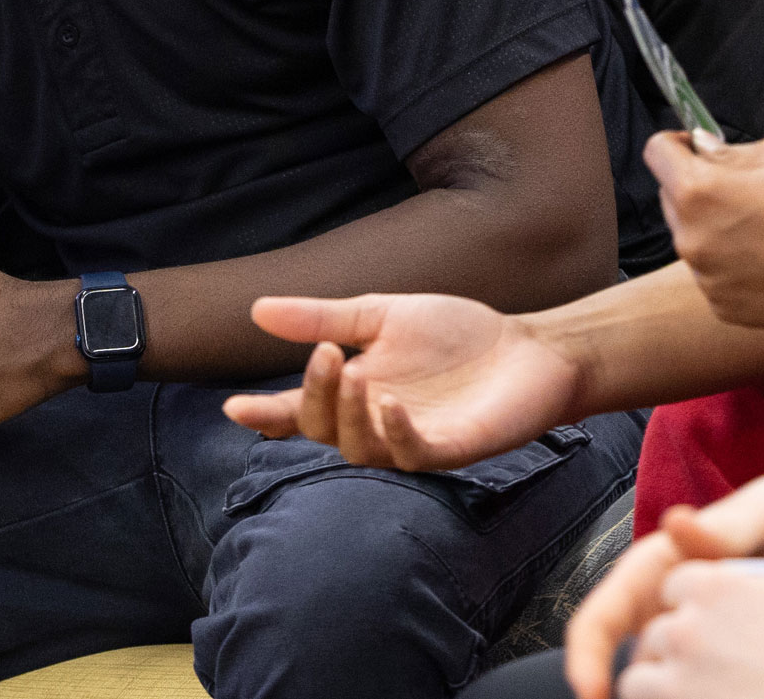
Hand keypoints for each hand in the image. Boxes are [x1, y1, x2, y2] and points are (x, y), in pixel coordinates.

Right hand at [221, 294, 579, 469]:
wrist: (529, 348)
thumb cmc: (458, 335)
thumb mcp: (382, 314)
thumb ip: (324, 316)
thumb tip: (256, 310)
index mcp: (355, 391)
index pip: (299, 410)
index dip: (266, 414)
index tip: (233, 407)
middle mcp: (374, 422)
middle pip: (321, 430)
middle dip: (314, 396)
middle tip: (326, 355)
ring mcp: (410, 440)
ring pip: (359, 448)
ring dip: (349, 415)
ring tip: (356, 374)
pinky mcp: (450, 449)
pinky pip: (411, 455)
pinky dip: (394, 431)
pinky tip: (390, 404)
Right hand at [565, 454, 763, 698]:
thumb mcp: (762, 515)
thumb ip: (723, 528)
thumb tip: (675, 522)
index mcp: (657, 566)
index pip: (602, 617)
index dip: (587, 656)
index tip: (592, 693)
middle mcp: (666, 604)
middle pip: (624, 658)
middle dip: (622, 693)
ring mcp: (697, 633)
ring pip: (662, 678)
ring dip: (664, 697)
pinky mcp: (730, 654)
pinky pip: (704, 685)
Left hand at [648, 132, 763, 331]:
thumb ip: (728, 153)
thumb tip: (701, 152)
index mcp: (698, 192)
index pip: (657, 153)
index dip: (676, 144)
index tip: (694, 147)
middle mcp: (691, 240)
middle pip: (672, 199)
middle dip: (698, 188)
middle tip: (746, 190)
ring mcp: (707, 281)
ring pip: (695, 240)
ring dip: (715, 230)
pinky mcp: (726, 309)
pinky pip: (715, 276)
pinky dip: (734, 266)